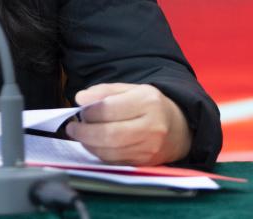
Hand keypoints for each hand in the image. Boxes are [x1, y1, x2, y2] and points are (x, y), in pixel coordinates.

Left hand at [63, 83, 191, 164]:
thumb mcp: (131, 89)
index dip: (89, 111)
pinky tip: (94, 145)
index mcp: (148, 102)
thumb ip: (104, 91)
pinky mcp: (145, 163)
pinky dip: (99, 154)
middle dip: (85, 131)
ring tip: (81, 134)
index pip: (110, 109)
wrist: (179, 129)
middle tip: (73, 127)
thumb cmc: (150, 106)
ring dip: (89, 144)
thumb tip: (80, 99)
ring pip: (110, 151)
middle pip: (109, 134)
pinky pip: (115, 161)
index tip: (78, 107)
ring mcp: (149, 148)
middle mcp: (151, 127)